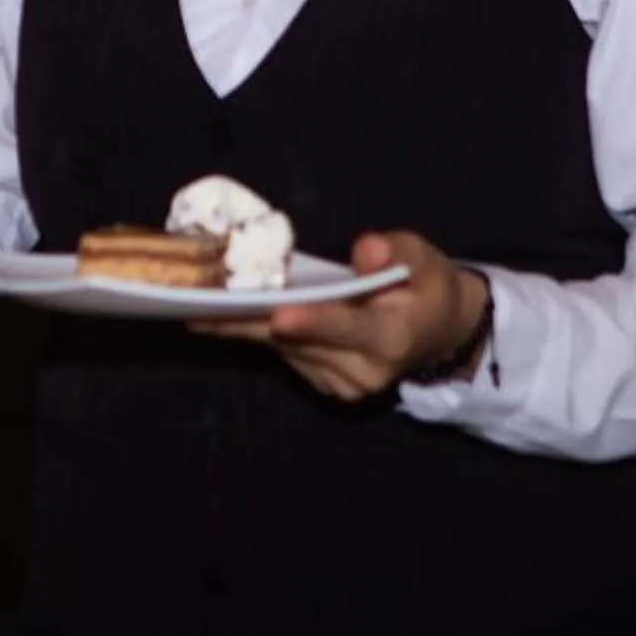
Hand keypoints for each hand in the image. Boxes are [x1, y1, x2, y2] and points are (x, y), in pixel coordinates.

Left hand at [194, 230, 486, 404]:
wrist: (436, 331)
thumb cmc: (426, 286)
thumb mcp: (424, 258)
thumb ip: (396, 252)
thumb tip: (366, 252)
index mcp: (394, 337)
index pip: (352, 328)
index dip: (316, 322)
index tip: (280, 316)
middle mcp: (365, 370)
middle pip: (300, 341)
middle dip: (251, 318)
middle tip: (200, 302)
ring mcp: (341, 383)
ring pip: (282, 348)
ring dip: (242, 323)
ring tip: (198, 300)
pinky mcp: (322, 383)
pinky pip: (281, 353)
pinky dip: (255, 330)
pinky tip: (222, 311)